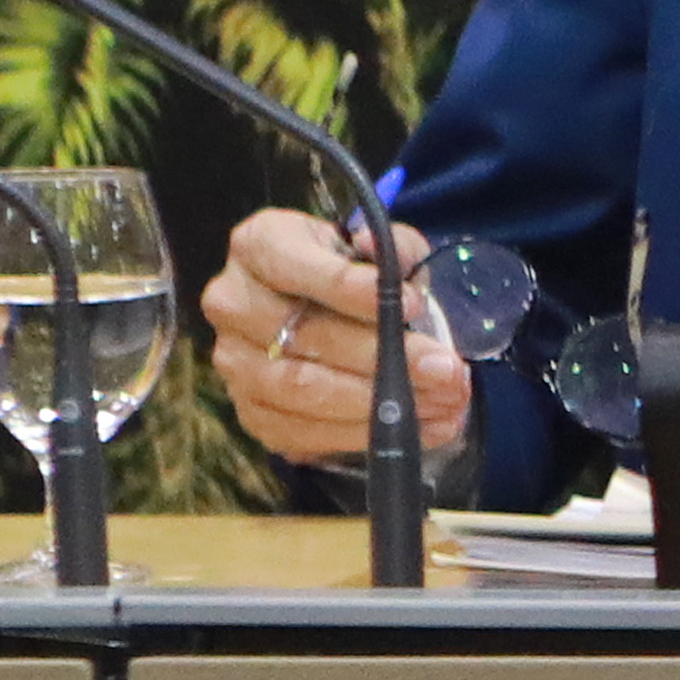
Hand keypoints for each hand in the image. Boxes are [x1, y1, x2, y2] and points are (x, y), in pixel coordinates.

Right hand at [201, 209, 471, 473]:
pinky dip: (365, 434)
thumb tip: (380, 252)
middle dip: (385, 358)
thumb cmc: (355, 272)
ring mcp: (234, 362)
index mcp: (258, 245)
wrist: (325, 310)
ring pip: (303, 389)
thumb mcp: (380, 249)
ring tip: (444, 402)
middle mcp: (232, 303)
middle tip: (447, 369)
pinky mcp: (249, 410)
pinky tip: (421, 428)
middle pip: (304, 337)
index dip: (350, 288)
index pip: (293, 266)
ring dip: (380, 404)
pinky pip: (301, 432)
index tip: (413, 305)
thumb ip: (391, 249)